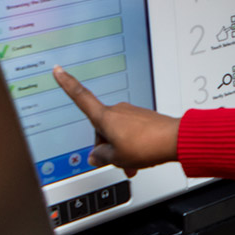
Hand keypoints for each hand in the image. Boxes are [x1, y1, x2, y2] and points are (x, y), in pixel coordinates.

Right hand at [53, 66, 179, 177]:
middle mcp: (117, 111)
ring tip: (132, 164)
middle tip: (118, 162)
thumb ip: (101, 157)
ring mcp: (132, 113)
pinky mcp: (144, 118)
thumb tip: (96, 156)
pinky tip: (140, 157)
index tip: (58, 70)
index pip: (81, 97)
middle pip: (102, 129)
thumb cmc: (147, 145)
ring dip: (121, 149)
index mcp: (104, 117)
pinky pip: (131, 132)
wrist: (175, 140)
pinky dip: (132, 146)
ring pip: (118, 133)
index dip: (67, 84)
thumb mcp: (116, 158)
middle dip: (106, 147)